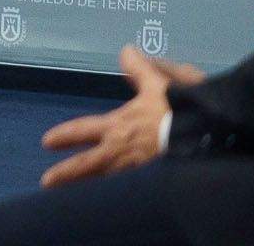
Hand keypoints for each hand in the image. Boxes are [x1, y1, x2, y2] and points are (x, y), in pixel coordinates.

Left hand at [39, 45, 201, 186]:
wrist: (207, 138)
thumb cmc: (179, 111)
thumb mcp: (158, 85)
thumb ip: (140, 69)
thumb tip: (126, 50)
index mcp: (119, 127)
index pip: (84, 130)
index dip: (65, 135)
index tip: (46, 142)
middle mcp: (122, 151)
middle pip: (89, 164)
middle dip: (67, 173)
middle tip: (46, 182)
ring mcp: (137, 170)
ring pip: (106, 180)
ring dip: (87, 186)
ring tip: (70, 197)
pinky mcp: (154, 182)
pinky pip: (130, 190)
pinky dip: (116, 194)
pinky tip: (110, 201)